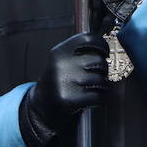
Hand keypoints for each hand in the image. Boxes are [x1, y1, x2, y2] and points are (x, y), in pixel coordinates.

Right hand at [20, 32, 109, 146]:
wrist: (41, 107)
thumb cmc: (58, 81)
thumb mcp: (61, 61)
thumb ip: (79, 52)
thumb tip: (106, 48)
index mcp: (59, 51)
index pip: (89, 39)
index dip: (102, 46)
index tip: (104, 53)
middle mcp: (61, 64)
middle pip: (99, 61)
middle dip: (103, 70)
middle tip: (97, 76)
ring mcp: (65, 82)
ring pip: (101, 80)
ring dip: (103, 86)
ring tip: (95, 88)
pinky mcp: (69, 99)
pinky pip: (98, 96)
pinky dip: (101, 99)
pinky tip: (94, 99)